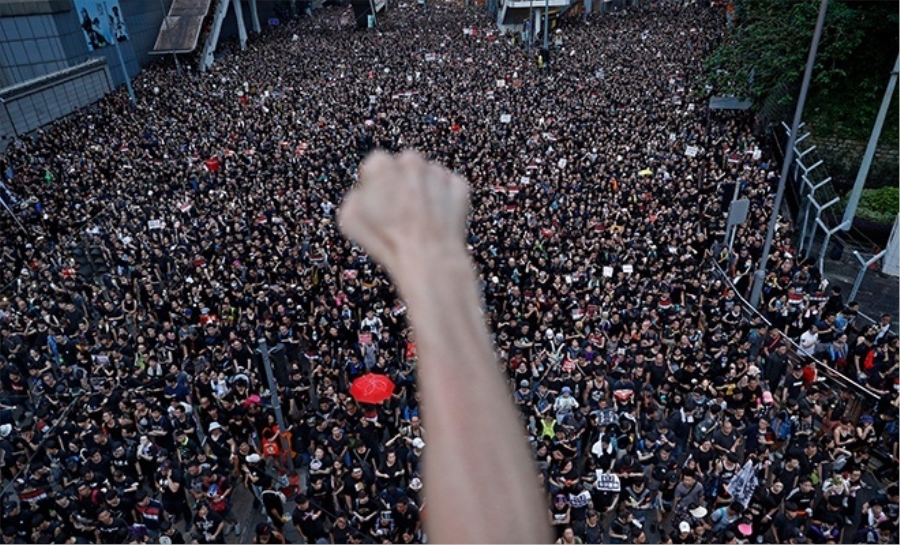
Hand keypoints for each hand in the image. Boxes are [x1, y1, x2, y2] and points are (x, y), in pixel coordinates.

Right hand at [338, 150, 469, 276]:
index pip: (377, 164)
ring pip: (429, 177)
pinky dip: (446, 200)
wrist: (427, 257)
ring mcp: (438, 173)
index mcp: (382, 165)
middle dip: (402, 183)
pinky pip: (450, 188)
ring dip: (424, 191)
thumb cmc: (386, 240)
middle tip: (401, 210)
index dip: (376, 183)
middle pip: (405, 167)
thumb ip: (355, 196)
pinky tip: (437, 220)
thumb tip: (363, 192)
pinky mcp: (459, 186)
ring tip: (420, 219)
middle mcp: (411, 162)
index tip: (379, 199)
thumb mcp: (350, 218)